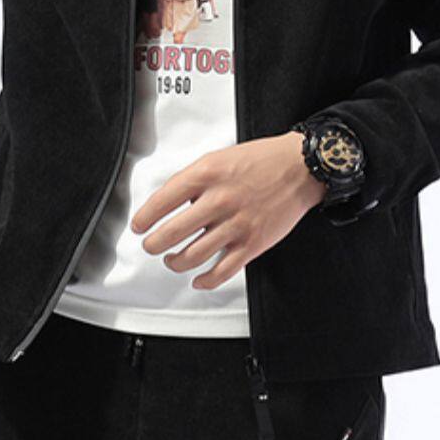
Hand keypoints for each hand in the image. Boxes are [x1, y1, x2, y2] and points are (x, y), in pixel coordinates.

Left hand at [131, 133, 320, 289]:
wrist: (300, 168)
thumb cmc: (261, 161)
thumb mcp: (218, 158)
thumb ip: (194, 180)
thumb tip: (170, 202)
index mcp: (207, 175)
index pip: (163, 200)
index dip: (144, 218)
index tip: (139, 226)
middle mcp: (220, 201)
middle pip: (172, 234)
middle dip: (153, 245)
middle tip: (150, 246)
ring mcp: (236, 225)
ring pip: (192, 256)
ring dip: (175, 263)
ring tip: (172, 260)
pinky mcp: (252, 244)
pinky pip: (221, 272)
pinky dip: (205, 281)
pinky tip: (198, 279)